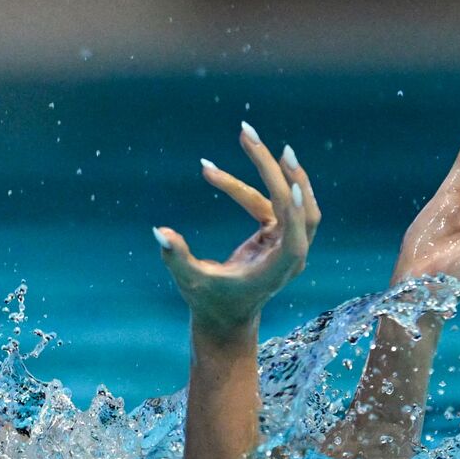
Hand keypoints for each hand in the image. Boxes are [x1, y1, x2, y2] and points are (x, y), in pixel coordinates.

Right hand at [153, 122, 321, 336]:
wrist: (225, 321)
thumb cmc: (208, 304)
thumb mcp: (190, 282)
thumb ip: (176, 257)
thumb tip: (159, 231)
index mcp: (279, 267)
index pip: (295, 234)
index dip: (294, 208)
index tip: (290, 182)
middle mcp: (291, 253)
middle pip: (300, 206)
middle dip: (281, 171)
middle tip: (254, 139)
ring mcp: (286, 242)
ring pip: (291, 199)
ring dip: (271, 169)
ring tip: (247, 137)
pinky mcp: (276, 235)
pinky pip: (265, 203)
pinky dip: (241, 188)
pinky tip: (210, 172)